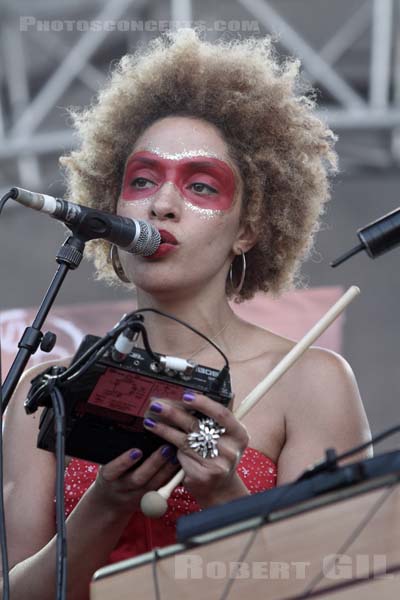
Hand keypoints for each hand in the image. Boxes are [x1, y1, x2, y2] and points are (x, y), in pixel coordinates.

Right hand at [92, 444, 179, 513]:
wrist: (111, 502)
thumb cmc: (112, 475)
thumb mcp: (107, 463)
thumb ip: (116, 451)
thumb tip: (134, 428)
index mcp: (109, 477)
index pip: (113, 470)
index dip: (124, 462)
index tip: (136, 451)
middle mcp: (122, 488)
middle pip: (138, 479)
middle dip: (153, 463)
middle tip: (166, 448)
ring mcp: (136, 497)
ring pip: (154, 485)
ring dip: (167, 470)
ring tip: (176, 455)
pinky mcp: (148, 500)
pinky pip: (162, 490)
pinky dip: (172, 478)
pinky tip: (180, 466)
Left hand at [143, 390, 249, 506]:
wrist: (219, 488)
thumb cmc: (218, 455)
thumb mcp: (224, 436)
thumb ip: (213, 418)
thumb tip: (192, 394)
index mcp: (239, 434)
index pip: (221, 413)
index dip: (203, 403)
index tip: (185, 395)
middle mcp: (231, 449)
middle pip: (197, 426)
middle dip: (174, 413)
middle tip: (157, 405)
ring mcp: (218, 464)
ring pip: (184, 441)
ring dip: (164, 430)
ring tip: (150, 421)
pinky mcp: (203, 475)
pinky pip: (182, 457)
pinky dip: (169, 450)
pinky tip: (159, 443)